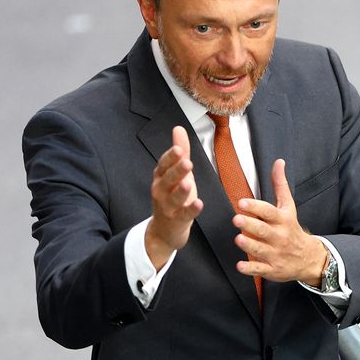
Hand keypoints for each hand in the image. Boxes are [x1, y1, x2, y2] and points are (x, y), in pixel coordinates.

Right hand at [145, 126, 202, 269]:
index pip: (163, 165)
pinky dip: (191, 209)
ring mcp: (168, 206)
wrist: (164, 230)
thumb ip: (180, 151)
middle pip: (168, 179)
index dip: (170, 157)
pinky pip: (185, 214)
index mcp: (160, 177)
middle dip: (176, 170)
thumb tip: (178, 128)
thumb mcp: (176, 173)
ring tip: (188, 183)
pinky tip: (198, 203)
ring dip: (181, 190)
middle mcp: (161, 191)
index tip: (178, 148)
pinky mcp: (177, 220)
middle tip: (186, 161)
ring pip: (174, 197)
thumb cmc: (172, 196)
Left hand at [233, 159, 327, 285]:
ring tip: (238, 239)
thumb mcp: (288, 206)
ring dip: (249, 245)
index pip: (269, 212)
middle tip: (236, 219)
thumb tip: (278, 162)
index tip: (242, 202)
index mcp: (282, 220)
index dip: (256, 207)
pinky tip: (240, 266)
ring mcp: (276, 254)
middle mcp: (279, 237)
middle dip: (250, 225)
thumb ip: (280, 185)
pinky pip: (260, 269)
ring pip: (261, 250)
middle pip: (264, 230)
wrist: (309, 258)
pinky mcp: (272, 269)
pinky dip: (250, 269)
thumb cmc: (292, 228)